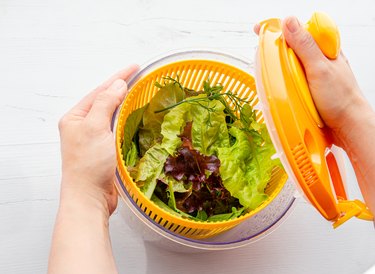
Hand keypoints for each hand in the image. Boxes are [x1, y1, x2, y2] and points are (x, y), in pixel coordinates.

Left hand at [58, 65, 138, 214]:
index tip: (134, 67)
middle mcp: (83, 125)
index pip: (99, 91)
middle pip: (105, 100)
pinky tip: (136, 116)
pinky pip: (117, 128)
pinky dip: (127, 120)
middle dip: (121, 88)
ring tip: (138, 91)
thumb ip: (106, 103)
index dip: (118, 77)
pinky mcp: (104, 149)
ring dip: (125, 103)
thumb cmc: (88, 164)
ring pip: (112, 114)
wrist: (90, 197)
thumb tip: (117, 85)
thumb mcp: (95, 128)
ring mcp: (94, 137)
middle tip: (139, 77)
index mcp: (75, 117)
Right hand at [254, 17, 371, 146]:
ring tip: (275, 78)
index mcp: (323, 48)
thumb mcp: (319, 68)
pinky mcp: (306, 87)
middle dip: (276, 51)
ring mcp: (311, 73)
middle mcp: (317, 58)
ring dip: (279, 69)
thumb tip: (289, 22)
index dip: (278, 29)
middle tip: (266, 58)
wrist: (346, 126)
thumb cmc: (340, 99)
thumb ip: (305, 45)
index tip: (259, 30)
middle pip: (290, 46)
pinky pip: (289, 79)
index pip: (298, 29)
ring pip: (288, 63)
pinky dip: (283, 82)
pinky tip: (282, 88)